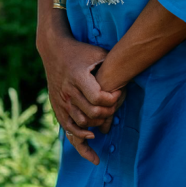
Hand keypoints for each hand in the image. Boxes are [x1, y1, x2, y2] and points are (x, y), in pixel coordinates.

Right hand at [38, 33, 124, 163]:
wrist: (54, 51)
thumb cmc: (81, 51)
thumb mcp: (97, 52)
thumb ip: (111, 63)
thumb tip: (131, 73)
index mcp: (78, 77)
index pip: (97, 98)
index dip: (111, 99)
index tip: (118, 94)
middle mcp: (68, 91)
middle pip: (92, 112)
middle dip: (108, 112)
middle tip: (115, 106)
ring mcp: (61, 101)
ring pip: (82, 122)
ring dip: (97, 123)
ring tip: (106, 116)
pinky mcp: (57, 107)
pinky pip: (69, 127)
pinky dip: (80, 134)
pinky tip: (92, 135)